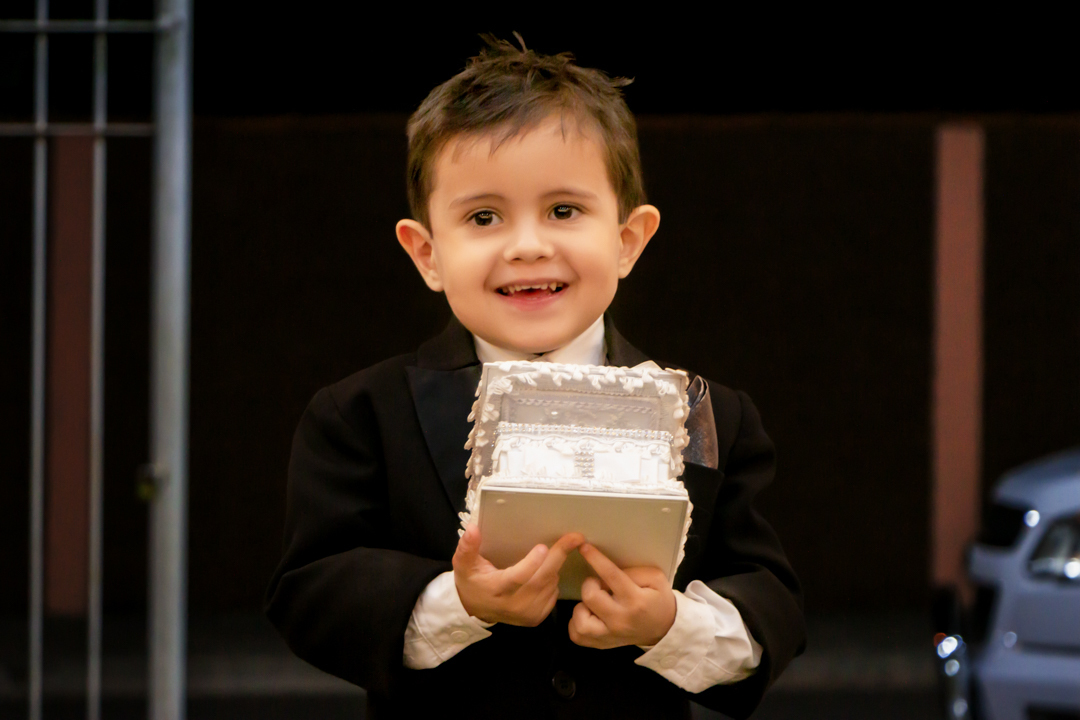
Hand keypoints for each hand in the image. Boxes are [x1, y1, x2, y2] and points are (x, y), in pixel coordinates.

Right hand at [453, 526, 583, 625]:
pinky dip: (554, 580)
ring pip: (550, 585)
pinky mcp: (536, 618)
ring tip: (554, 552)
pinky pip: (553, 594)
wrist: (475, 610)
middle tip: (574, 538)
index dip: (531, 564)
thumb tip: (473, 529)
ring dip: (555, 566)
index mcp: (496, 589)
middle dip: (558, 556)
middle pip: (541, 579)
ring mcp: (527, 613)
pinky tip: (548, 571)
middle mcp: (513, 604)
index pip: (516, 578)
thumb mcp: (464, 564)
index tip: (542, 547)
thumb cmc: (472, 581)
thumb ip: (467, 546)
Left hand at [568, 543, 676, 648]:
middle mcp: (620, 620)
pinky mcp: (601, 644)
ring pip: (579, 620)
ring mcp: (609, 635)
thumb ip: (632, 571)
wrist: (664, 629)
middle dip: (591, 584)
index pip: (611, 576)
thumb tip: (606, 569)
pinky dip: (577, 623)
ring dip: (582, 606)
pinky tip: (588, 615)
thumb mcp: (655, 578)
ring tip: (593, 603)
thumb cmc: (658, 600)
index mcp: (635, 601)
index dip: (595, 559)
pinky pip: (577, 635)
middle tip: (600, 585)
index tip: (584, 547)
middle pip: (590, 596)